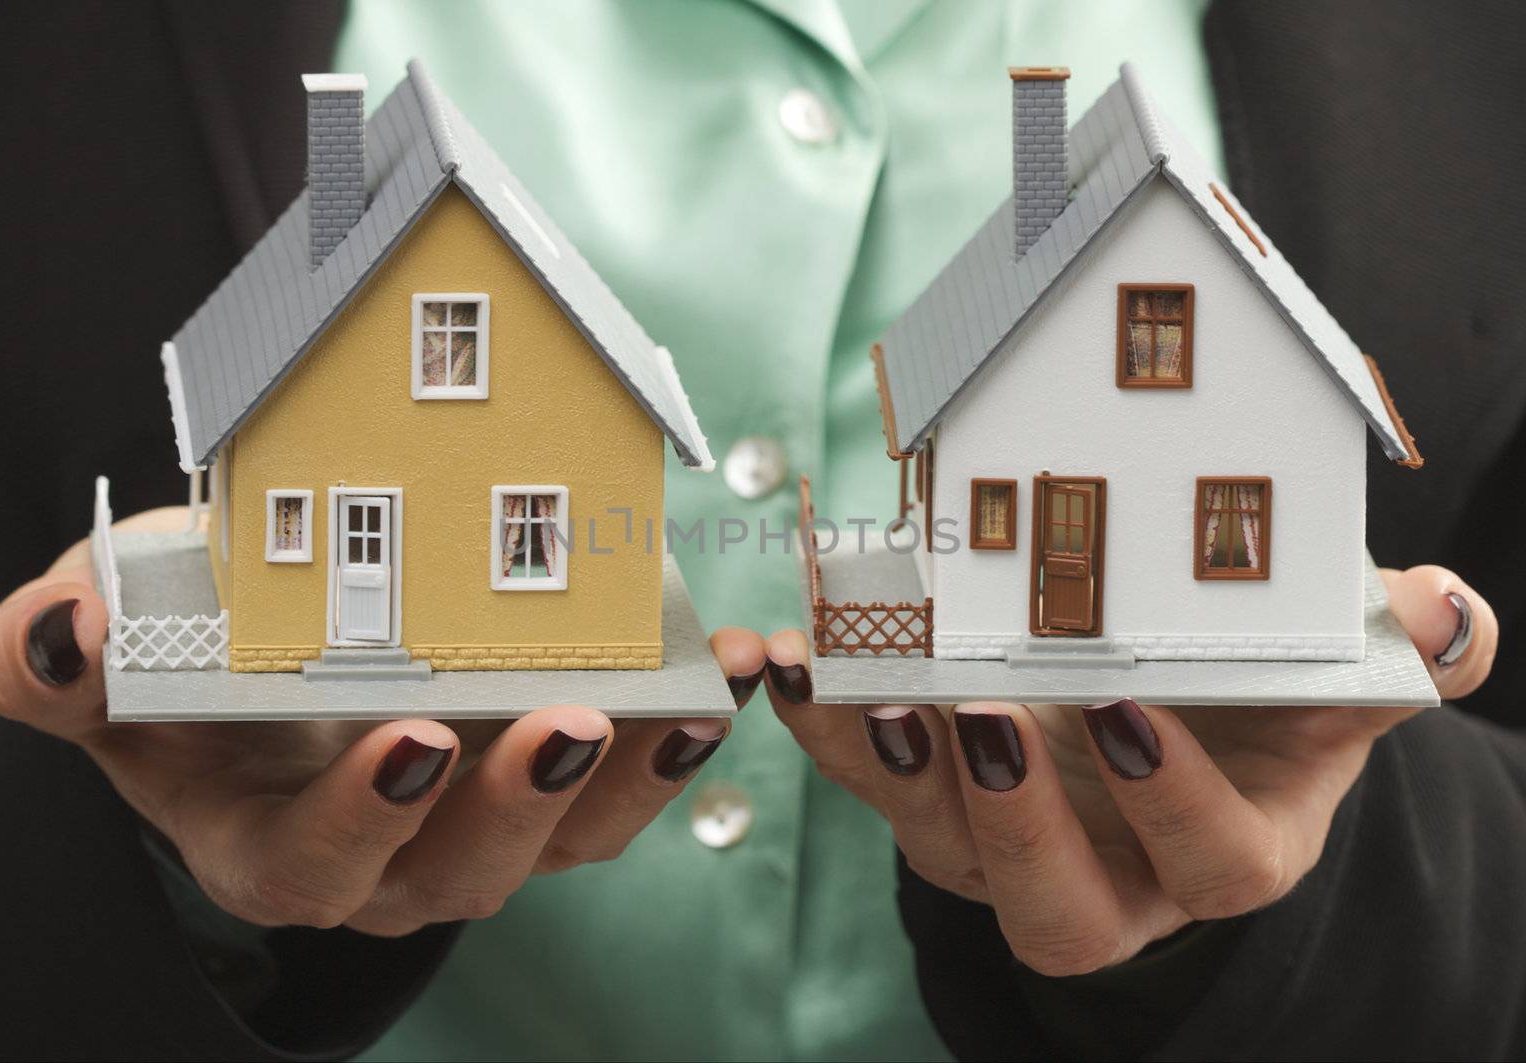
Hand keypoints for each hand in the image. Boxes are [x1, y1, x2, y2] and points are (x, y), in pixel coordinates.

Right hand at [0, 506, 764, 934]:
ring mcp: (482, 823)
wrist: (267, 663)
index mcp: (273, 846)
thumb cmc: (184, 665)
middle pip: (464, 869)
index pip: (316, 868)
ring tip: (687, 703)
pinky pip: (627, 778)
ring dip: (636, 775)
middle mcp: (388, 859)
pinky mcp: (551, 780)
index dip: (367, 820)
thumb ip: (53, 662)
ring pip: (570, 838)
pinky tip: (723, 670)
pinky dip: (679, 729)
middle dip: (518, 803)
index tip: (412, 740)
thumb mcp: (102, 657)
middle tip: (562, 722)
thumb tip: (60, 635)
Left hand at [765, 565, 1495, 974]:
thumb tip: (1446, 612)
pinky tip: (787, 651)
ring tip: (858, 677)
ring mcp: (1007, 836)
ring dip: (887, 767)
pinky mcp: (930, 789)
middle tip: (978, 716)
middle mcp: (1110, 865)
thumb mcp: (1336, 671)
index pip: (1213, 866)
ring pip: (937, 844)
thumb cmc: (1259, 692)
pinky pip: (861, 774)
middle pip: (1054, 904)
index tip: (1131, 714)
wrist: (1170, 697)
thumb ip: (1395, 654)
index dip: (1172, 805)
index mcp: (1224, 844)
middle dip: (1011, 822)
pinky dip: (817, 718)